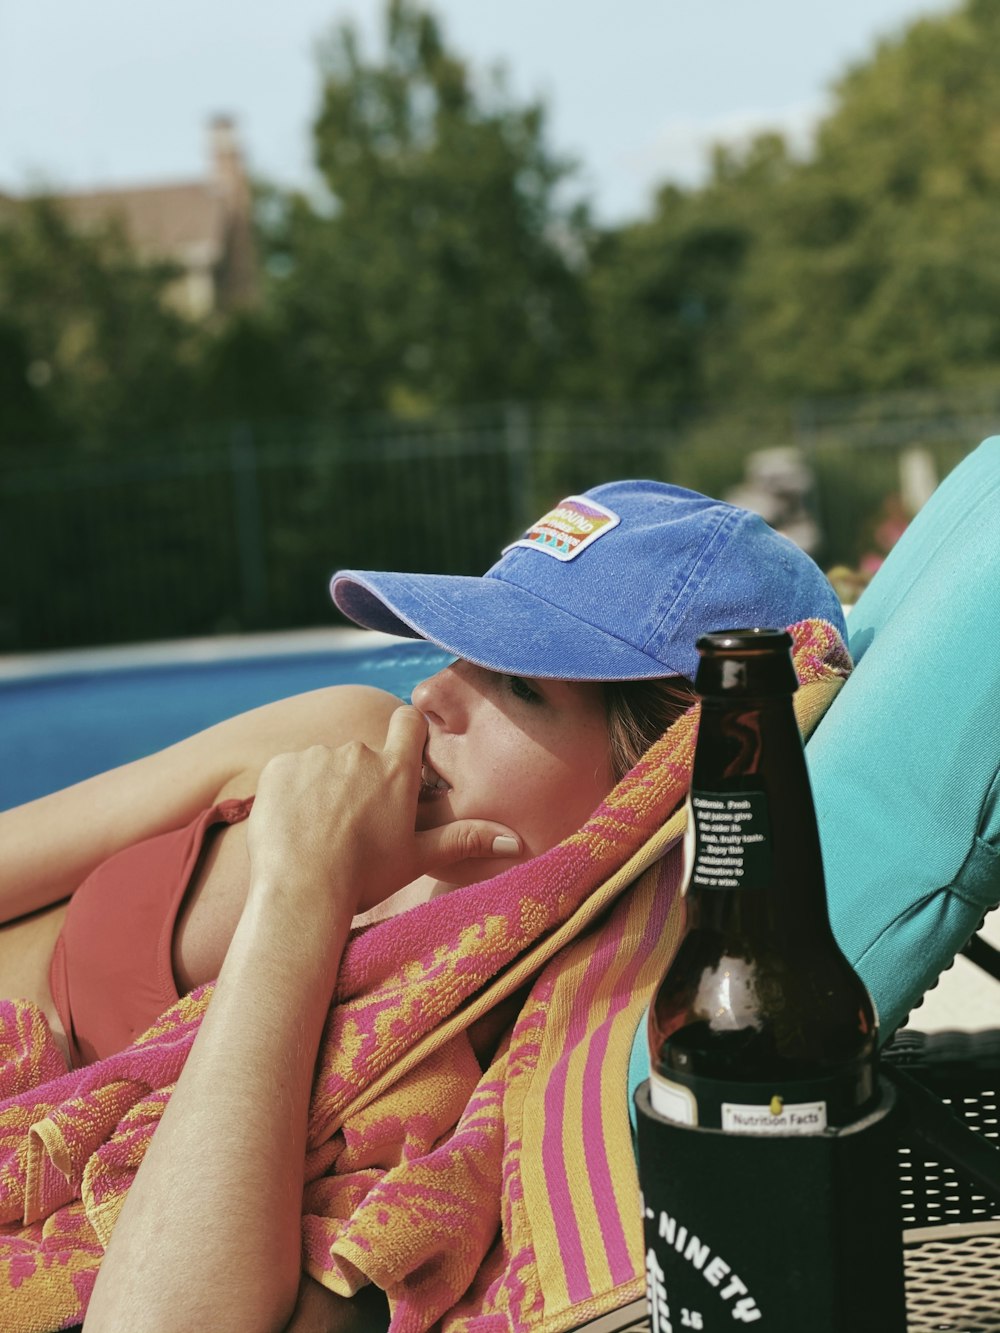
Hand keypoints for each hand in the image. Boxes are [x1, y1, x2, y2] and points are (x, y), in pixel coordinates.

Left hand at [246, 705, 521, 915]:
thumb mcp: (418, 859)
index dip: (404, 734)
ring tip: (318, 830)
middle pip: (363, 752)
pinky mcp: (280, 765)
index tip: (398, 760)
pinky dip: (290, 792)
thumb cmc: (364, 878)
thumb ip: (465, 840)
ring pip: (324, 762)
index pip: (407, 721)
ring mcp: (316, 756)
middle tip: (352, 824)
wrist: (300, 892)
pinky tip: (291, 825)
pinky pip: (289, 770)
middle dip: (359, 778)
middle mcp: (358, 753)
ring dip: (323, 786)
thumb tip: (516, 841)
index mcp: (395, 770)